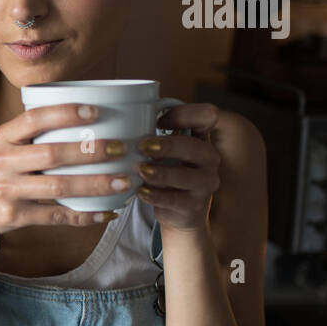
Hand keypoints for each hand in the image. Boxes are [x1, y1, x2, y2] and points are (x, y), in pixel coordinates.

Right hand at [0, 101, 129, 248]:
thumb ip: (28, 136)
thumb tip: (81, 120)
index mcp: (1, 139)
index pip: (34, 119)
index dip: (65, 113)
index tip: (95, 111)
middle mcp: (1, 163)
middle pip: (52, 154)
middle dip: (91, 150)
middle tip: (121, 148)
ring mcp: (6, 191)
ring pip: (58, 186)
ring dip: (95, 184)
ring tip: (123, 182)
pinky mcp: (13, 216)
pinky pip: (55, 216)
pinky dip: (82, 216)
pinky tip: (104, 213)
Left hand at [135, 102, 220, 233]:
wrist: (177, 211)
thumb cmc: (165, 170)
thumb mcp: (163, 150)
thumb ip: (151, 132)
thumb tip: (117, 119)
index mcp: (202, 138)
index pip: (206, 116)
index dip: (183, 114)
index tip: (158, 120)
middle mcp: (209, 159)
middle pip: (194, 147)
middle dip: (168, 145)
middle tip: (143, 146)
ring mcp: (204, 184)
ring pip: (185, 176)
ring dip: (160, 172)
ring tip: (140, 170)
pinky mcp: (193, 206)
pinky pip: (174, 200)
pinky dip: (155, 195)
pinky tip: (140, 191)